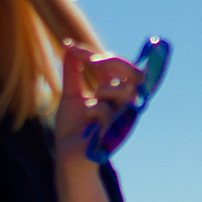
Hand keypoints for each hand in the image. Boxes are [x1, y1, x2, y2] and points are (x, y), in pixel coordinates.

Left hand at [54, 40, 144, 166]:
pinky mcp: (115, 133)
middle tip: (93, 60)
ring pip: (128, 93)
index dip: (96, 53)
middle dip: (115, 63)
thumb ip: (72, 71)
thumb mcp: (71, 94)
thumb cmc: (72, 128)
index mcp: (115, 92)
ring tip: (95, 93)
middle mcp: (123, 103)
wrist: (66, 155)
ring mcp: (122, 118)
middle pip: (135, 74)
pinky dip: (94, 109)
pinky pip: (108, 112)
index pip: (116, 66)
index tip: (70, 46)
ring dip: (108, 88)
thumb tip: (69, 46)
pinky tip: (86, 117)